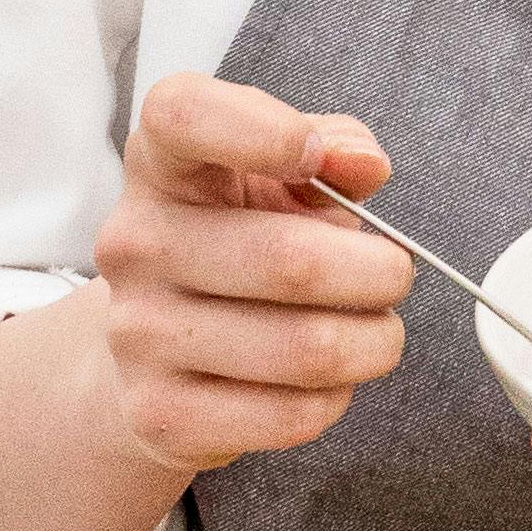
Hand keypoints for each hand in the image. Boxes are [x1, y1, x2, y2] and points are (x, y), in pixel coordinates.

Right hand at [77, 69, 414, 474]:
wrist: (156, 347)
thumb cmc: (239, 239)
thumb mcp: (279, 175)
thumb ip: (333, 147)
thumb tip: (365, 165)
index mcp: (162, 164)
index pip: (182, 115)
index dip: (261, 130)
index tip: (316, 158)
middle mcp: (136, 242)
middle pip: (290, 260)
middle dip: (379, 273)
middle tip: (395, 276)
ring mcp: (139, 333)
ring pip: (306, 348)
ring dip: (373, 343)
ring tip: (374, 332)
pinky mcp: (159, 414)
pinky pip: (291, 415)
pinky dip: (336, 399)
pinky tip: (328, 381)